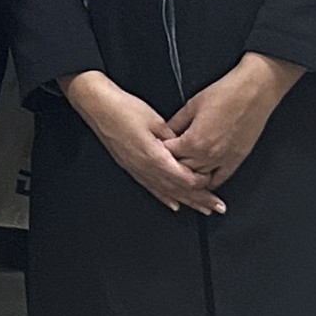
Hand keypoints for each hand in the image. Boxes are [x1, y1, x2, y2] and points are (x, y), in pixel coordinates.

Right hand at [68, 70, 215, 214]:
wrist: (99, 107)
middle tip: (216, 207)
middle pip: (178, 190)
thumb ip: (174, 138)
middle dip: (199, 200)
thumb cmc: (123, 109)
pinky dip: (165, 197)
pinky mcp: (131, 167)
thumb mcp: (156, 120)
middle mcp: (145, 168)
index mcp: (154, 157)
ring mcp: (137, 170)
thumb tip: (187, 148)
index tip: (214, 183)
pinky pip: (151, 188)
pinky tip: (173, 203)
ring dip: (186, 202)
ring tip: (201, 209)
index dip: (200, 183)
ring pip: (166, 192)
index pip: (183, 178)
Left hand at [168, 53, 304, 198]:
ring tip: (182, 171)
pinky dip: (208, 182)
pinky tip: (201, 179)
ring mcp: (223, 160)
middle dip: (172, 165)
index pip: (168, 155)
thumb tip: (166, 132)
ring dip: (188, 175)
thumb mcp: (192, 105)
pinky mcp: (236, 160)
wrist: (254, 91)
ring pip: (198, 179)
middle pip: (181, 170)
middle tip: (167, 160)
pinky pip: (219, 179)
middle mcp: (207, 155)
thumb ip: (176, 122)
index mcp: (193, 141)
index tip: (157, 148)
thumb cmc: (225, 93)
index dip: (160, 151)